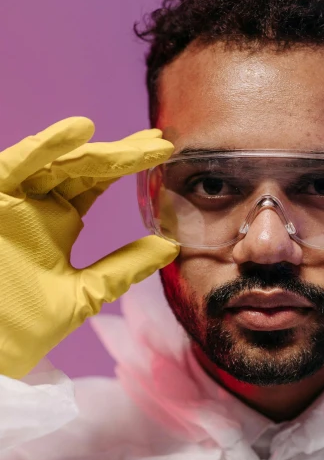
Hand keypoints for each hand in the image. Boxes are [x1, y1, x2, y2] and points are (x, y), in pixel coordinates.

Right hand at [0, 117, 178, 378]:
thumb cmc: (22, 328)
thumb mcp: (84, 294)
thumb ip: (123, 267)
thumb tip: (171, 246)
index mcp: (59, 221)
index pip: (98, 182)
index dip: (129, 164)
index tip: (164, 150)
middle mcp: (36, 204)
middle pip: (83, 167)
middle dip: (122, 154)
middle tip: (159, 141)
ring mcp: (13, 200)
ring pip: (56, 163)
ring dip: (94, 150)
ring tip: (135, 143)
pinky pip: (15, 165)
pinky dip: (45, 147)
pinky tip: (80, 131)